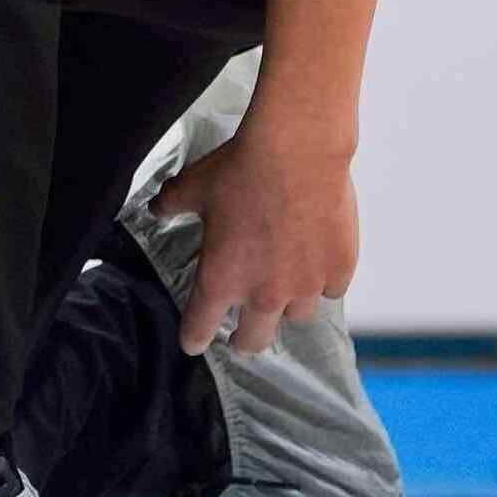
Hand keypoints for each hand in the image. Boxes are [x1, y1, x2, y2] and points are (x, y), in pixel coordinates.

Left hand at [154, 127, 358, 355]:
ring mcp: (307, 285)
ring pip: (298, 316)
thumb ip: (170, 205)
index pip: (200, 327)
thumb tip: (156, 209)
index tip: (193, 344)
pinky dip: (324, 282)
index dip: (194, 338)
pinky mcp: (340, 269)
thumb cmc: (241, 170)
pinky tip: (318, 266)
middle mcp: (264, 293)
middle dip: (244, 340)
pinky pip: (332, 291)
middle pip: (253, 341)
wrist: (297, 151)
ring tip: (284, 292)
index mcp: (221, 280)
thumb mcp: (191, 188)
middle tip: (242, 335)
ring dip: (288, 307)